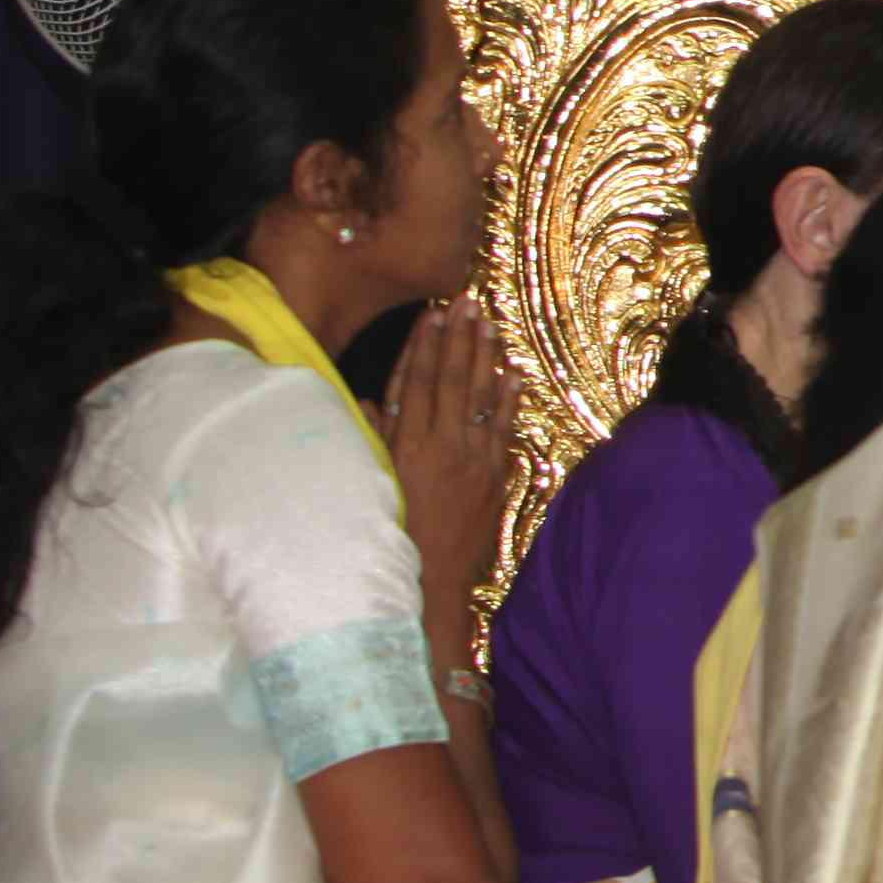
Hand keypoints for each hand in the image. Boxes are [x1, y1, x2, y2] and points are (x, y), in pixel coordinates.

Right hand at [388, 294, 517, 585]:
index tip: (434, 313)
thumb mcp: (373, 482)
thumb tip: (369, 399)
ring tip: (490, 325)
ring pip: (482, 398)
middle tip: (469, 303)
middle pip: (453, 380)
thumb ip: (373, 439)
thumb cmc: (392, 532)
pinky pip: (505, 429)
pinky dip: (509, 400)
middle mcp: (443, 447)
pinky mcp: (496, 477)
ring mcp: (475, 460)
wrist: (430, 580)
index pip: (418, 383)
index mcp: (407, 447)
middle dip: (460, 339)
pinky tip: (513, 375)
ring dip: (486, 358)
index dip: (426, 345)